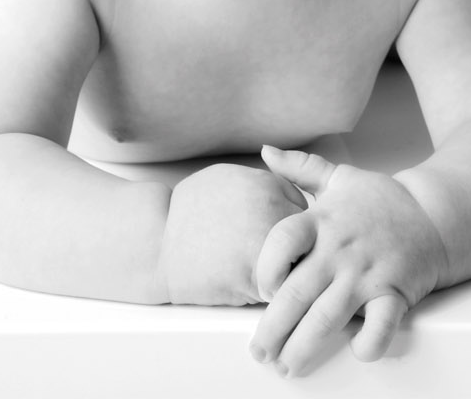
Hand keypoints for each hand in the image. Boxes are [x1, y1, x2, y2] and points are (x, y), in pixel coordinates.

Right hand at [159, 163, 307, 305]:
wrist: (156, 244)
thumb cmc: (187, 213)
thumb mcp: (225, 179)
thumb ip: (264, 184)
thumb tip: (293, 193)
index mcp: (266, 184)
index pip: (305, 208)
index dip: (295, 226)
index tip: (282, 237)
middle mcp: (272, 212)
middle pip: (313, 237)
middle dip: (303, 249)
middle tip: (286, 259)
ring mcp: (268, 246)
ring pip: (304, 265)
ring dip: (295, 272)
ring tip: (274, 274)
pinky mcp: (259, 279)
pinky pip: (285, 288)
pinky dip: (277, 291)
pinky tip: (257, 286)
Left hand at [249, 146, 449, 376]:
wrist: (436, 213)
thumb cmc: (379, 199)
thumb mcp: (337, 177)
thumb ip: (299, 168)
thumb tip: (265, 151)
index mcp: (321, 220)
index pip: (281, 242)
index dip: (266, 268)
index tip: (260, 289)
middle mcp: (339, 250)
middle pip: (297, 291)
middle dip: (273, 326)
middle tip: (258, 353)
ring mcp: (367, 274)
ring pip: (329, 315)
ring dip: (305, 344)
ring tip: (287, 366)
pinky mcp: (396, 293)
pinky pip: (382, 323)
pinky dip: (370, 340)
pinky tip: (356, 354)